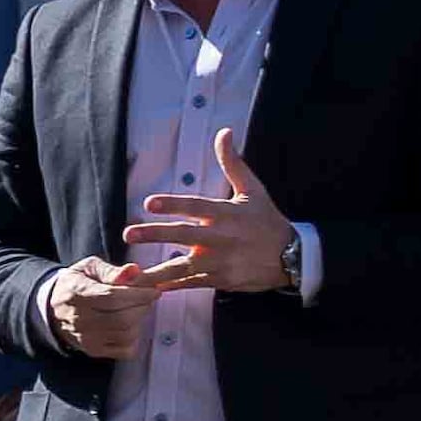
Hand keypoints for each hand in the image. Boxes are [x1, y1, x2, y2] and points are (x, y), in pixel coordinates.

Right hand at [40, 256, 170, 360]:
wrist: (53, 310)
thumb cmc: (77, 285)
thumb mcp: (89, 268)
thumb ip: (111, 270)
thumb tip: (133, 271)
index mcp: (77, 294)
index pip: (113, 298)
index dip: (139, 295)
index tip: (153, 291)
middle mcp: (79, 319)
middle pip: (122, 318)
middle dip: (143, 307)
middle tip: (146, 299)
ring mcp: (86, 338)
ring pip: (126, 334)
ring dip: (139, 321)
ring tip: (136, 310)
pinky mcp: (94, 350)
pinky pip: (125, 350)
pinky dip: (134, 338)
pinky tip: (129, 326)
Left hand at [129, 126, 295, 293]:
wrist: (292, 256)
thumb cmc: (266, 220)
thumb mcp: (253, 190)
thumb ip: (232, 163)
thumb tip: (224, 132)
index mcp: (226, 214)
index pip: (196, 206)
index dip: (173, 204)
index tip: (148, 203)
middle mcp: (221, 238)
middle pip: (183, 236)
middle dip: (155, 234)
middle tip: (128, 233)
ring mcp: (220, 262)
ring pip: (183, 267)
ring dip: (156, 271)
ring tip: (130, 275)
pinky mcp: (220, 280)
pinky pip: (191, 284)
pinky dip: (171, 286)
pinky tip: (149, 289)